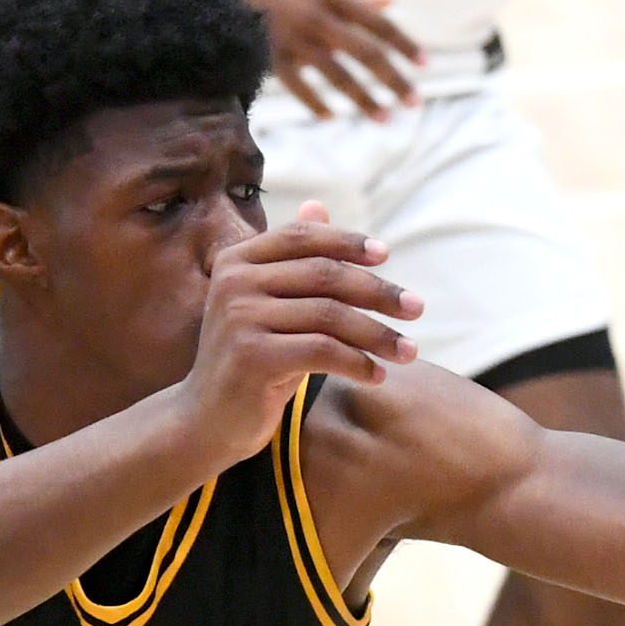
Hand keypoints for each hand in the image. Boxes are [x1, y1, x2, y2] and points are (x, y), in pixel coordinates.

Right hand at [178, 200, 419, 462]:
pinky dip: (358, 363)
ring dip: (379, 334)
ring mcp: (240, 318)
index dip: (347, 242)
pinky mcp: (253, 357)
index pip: (303, 238)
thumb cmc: (251, 357)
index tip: (387, 255)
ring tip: (409, 351)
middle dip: (378, 291)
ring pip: (331, 315)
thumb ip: (293, 260)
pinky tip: (377, 376)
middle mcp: (234, 282)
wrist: (208, 418)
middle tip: (417, 307)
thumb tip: (319, 206)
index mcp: (237, 260)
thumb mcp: (269, 303)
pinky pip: (323, 351)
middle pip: (325, 275)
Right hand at [220, 0, 425, 119]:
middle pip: (366, 53)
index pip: (378, 22)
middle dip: (393, 79)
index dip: (403, 43)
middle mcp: (319, 17)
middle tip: (414, 103)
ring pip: (337, 75)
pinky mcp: (271, 55)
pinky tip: (331, 117)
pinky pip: (299, 87)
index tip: (424, 63)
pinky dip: (316, 104)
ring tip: (384, 118)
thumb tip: (392, 1)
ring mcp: (296, 38)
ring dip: (363, 99)